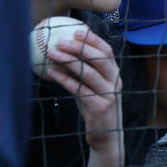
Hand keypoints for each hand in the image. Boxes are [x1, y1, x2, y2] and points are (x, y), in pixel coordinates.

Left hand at [43, 27, 123, 166]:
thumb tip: (62, 51)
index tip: (77, 30)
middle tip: (61, 41)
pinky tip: (52, 74)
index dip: (93, 40)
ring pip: (89, 73)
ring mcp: (109, 95)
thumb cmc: (95, 109)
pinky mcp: (101, 107)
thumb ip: (83, 72)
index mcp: (114, 75)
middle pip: (100, 59)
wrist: (106, 136)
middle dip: (81, 47)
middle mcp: (115, 82)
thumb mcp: (91, 88)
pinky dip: (65, 80)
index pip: (107, 52)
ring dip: (69, 61)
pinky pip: (80, 90)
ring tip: (51, 54)